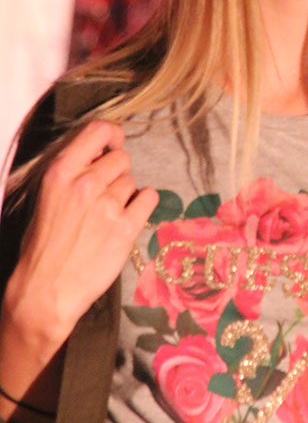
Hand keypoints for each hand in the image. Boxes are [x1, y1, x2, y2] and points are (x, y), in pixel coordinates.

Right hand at [5, 120, 157, 352]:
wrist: (46, 292)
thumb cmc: (43, 246)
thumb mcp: (47, 198)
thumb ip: (73, 172)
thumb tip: (100, 153)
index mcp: (61, 174)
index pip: (98, 131)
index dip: (112, 134)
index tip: (114, 142)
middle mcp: (85, 185)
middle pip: (121, 159)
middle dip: (116, 172)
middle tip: (105, 193)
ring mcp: (108, 207)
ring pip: (133, 181)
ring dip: (126, 193)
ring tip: (108, 215)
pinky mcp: (126, 229)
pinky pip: (149, 198)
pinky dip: (143, 204)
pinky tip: (130, 216)